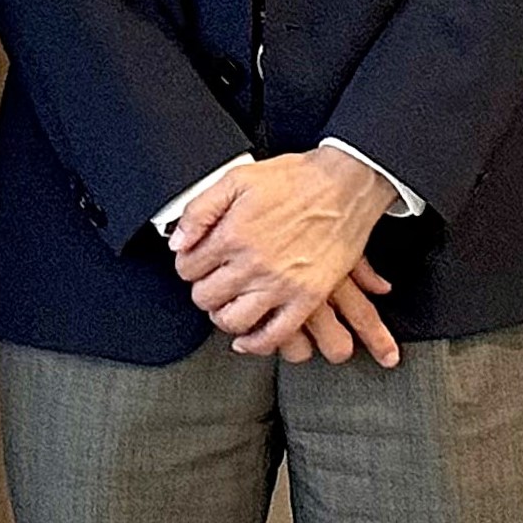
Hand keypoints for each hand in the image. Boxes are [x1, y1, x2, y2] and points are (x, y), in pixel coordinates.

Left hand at [170, 147, 395, 356]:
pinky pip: (274, 335)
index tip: (197, 262)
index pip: (188, 268)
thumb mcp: (237, 179)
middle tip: (213, 281)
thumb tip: (178, 242)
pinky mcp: (307, 298)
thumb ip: (200, 210)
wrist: (345, 185)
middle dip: (204, 290)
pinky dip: (256, 343)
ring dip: (224, 316)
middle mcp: (253, 264)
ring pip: (233, 321)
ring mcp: (280, 285)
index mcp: (233, 234)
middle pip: (206, 298)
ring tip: (228, 304)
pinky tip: (249, 336)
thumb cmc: (296, 179)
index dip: (188, 265)